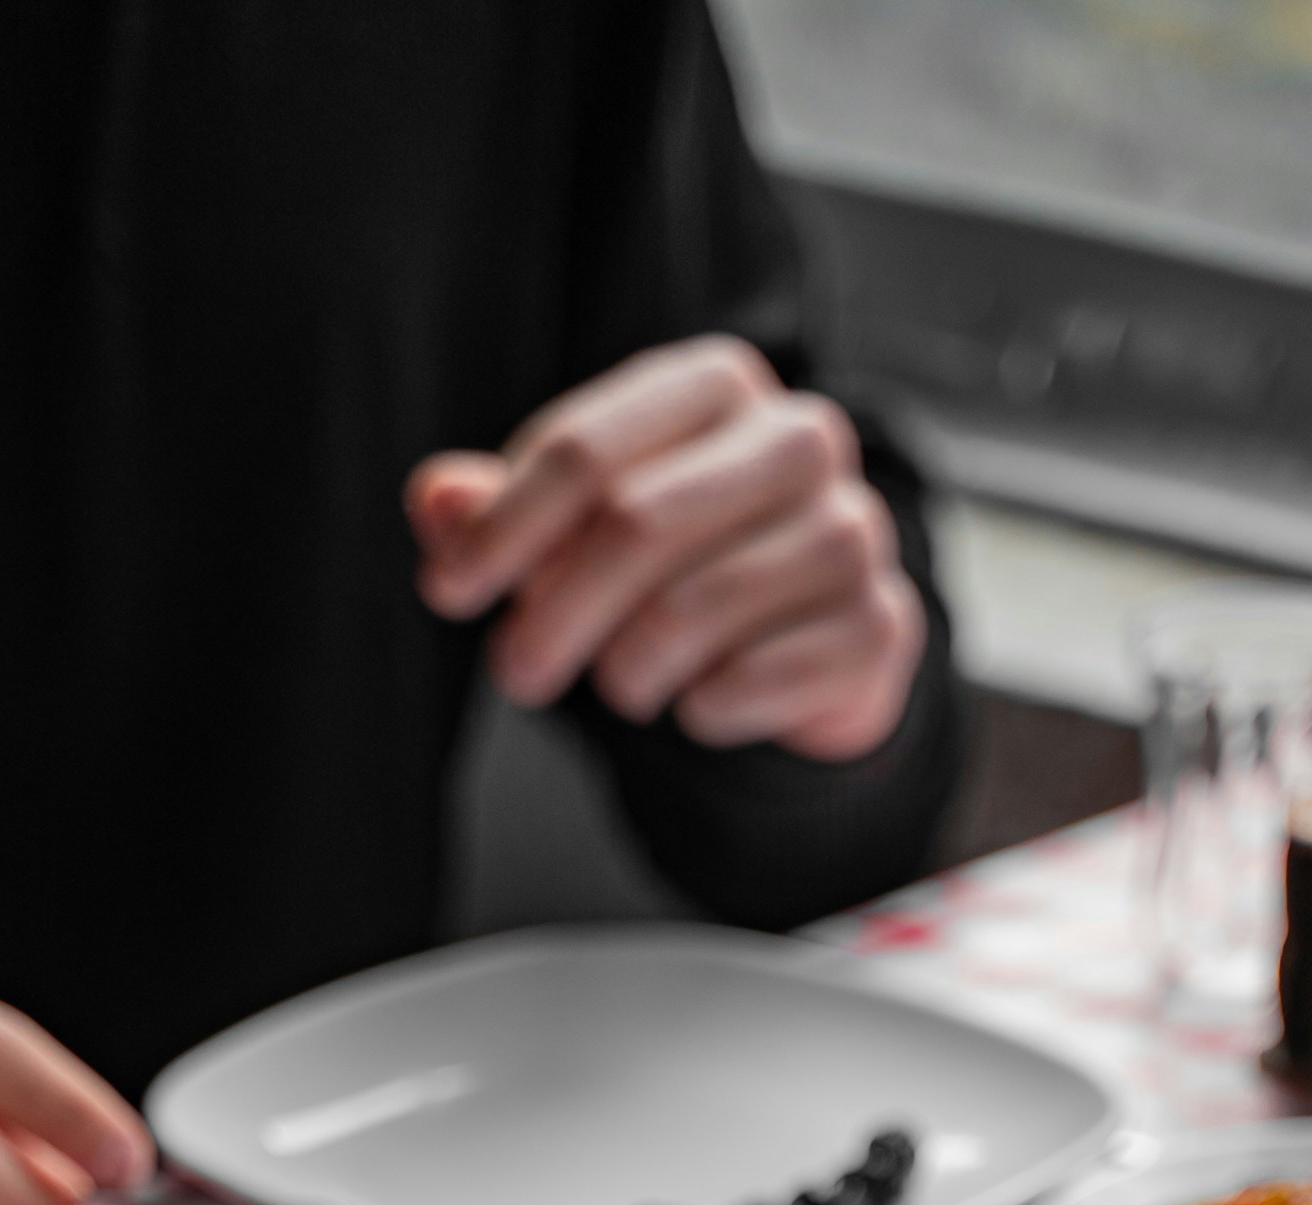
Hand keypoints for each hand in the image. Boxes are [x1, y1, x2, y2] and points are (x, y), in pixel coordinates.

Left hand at [407, 338, 925, 759]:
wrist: (815, 642)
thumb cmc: (686, 566)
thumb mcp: (584, 528)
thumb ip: (507, 511)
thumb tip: (434, 499)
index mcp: (717, 385)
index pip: (587, 450)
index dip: (504, 527)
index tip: (449, 591)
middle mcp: (798, 437)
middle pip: (634, 523)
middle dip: (554, 612)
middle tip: (516, 675)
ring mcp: (851, 528)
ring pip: (690, 610)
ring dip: (627, 671)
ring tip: (623, 686)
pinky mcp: (877, 624)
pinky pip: (753, 680)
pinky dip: (702, 711)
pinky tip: (699, 704)